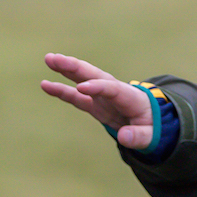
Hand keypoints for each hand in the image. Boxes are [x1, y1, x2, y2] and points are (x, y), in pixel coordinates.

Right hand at [40, 53, 156, 149]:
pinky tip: (45, 84)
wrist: (149, 120)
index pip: (112, 89)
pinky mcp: (94, 103)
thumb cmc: (151, 126)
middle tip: (56, 58)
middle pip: (94, 75)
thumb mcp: (151, 135)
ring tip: (49, 59)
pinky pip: (75, 96)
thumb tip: (124, 137)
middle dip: (75, 66)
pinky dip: (61, 90)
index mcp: (130, 97)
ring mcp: (102, 96)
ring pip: (82, 79)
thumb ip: (139, 136)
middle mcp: (114, 91)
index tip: (81, 88)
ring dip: (66, 69)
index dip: (97, 88)